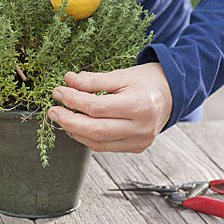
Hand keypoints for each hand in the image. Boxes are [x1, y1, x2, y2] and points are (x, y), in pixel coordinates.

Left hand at [47, 63, 172, 152]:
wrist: (171, 94)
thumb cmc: (146, 82)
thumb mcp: (120, 75)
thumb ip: (93, 80)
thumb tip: (68, 81)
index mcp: (140, 105)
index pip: (97, 108)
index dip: (73, 100)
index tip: (58, 92)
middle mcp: (141, 128)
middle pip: (96, 130)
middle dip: (68, 120)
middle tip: (52, 111)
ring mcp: (140, 141)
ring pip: (98, 143)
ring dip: (75, 131)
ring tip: (61, 118)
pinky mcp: (136, 147)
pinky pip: (105, 147)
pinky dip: (88, 137)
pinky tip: (76, 126)